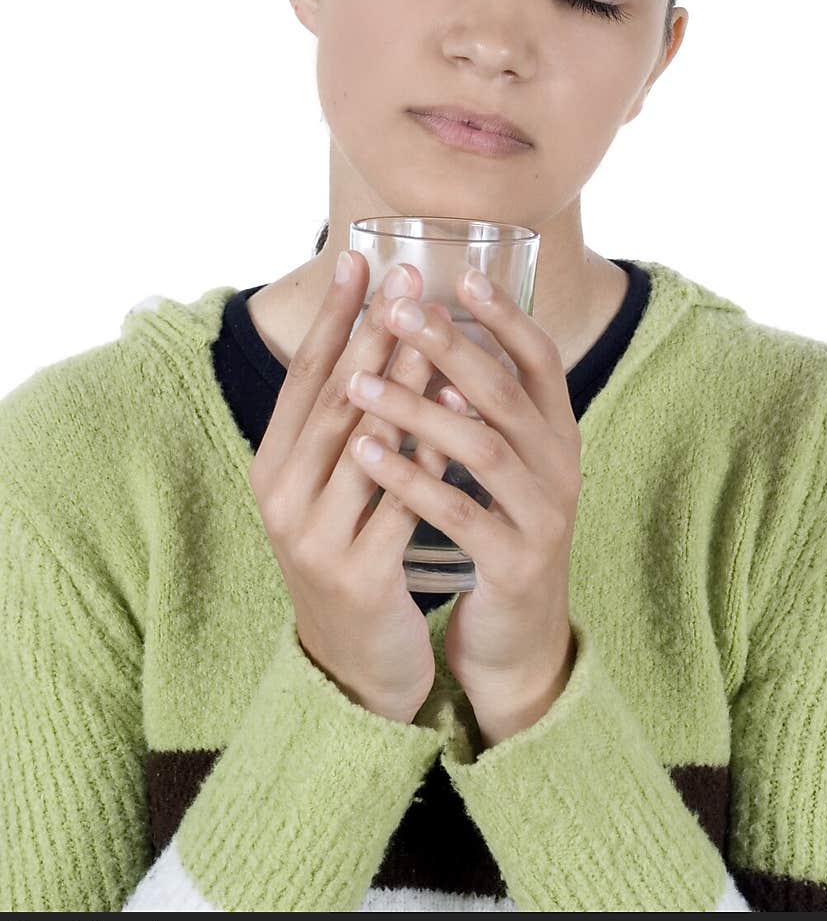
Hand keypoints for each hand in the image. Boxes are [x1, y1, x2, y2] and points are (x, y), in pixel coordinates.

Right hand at [247, 250, 457, 725]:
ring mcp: (314, 536)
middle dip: (373, 334)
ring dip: (403, 383)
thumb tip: (386, 336)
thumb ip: (347, 423)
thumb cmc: (351, 555)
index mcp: (273, 465)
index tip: (361, 257)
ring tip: (438, 331)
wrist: (352, 664)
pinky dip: (428, 456)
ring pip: (364, 444)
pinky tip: (460, 418)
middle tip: (408, 277)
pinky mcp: (356, 573)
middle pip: (333, 399)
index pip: (304, 374)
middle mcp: (281, 494)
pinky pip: (399, 503)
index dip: (332, 314)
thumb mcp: (333, 488)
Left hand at [345, 265, 583, 746]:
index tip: (459, 274)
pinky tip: (367, 455)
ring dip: (417, 411)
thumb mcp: (502, 458)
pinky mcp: (515, 563)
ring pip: (482, 450)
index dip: (504, 316)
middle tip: (397, 310)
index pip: (541, 358)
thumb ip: (481, 402)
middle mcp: (560, 466)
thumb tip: (434, 325)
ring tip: (359, 384)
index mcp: (557, 431)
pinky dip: (412, 481)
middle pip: (505, 394)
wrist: (520, 632)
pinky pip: (462, 515)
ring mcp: (543, 516)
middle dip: (449, 348)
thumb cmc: (498, 525)